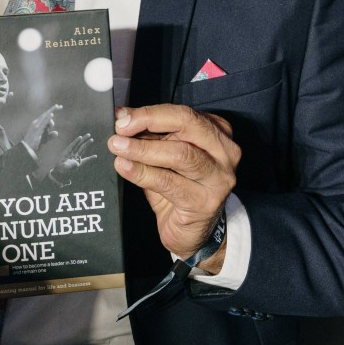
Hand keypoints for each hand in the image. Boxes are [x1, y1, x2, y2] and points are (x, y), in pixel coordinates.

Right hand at [22, 104, 62, 153]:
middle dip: (53, 109)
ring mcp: (36, 126)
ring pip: (45, 117)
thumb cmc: (34, 144)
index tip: (58, 107)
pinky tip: (51, 115)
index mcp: (36, 124)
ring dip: (51, 112)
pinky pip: (43, 123)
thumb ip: (50, 136)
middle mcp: (36, 123)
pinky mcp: (37, 130)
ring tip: (57, 107)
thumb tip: (57, 133)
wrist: (26, 149)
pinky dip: (47, 118)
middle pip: (45, 114)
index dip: (51, 111)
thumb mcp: (44, 139)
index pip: (45, 116)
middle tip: (60, 106)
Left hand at [51, 134, 96, 181]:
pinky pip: (86, 160)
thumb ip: (70, 165)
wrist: (61, 173)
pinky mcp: (79, 163)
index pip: (72, 145)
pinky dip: (91, 158)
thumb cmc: (60, 168)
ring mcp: (76, 158)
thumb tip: (77, 164)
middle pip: (79, 145)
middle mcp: (72, 154)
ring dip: (87, 144)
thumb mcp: (63, 166)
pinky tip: (95, 156)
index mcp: (67, 153)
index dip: (76, 141)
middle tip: (89, 134)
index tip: (80, 137)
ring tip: (91, 139)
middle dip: (84, 140)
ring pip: (82, 149)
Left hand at [108, 104, 240, 274]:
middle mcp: (225, 151)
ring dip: (143, 149)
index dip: (150, 112)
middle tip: (120, 128)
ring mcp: (219, 177)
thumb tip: (121, 118)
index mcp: (216, 132)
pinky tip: (125, 167)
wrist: (191, 232)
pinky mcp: (206, 201)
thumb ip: (150, 137)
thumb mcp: (165, 156)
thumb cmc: (179, 188)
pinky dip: (143, 173)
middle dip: (149, 122)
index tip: (122, 115)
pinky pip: (169, 182)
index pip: (183, 113)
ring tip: (118, 147)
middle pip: (187, 124)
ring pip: (180, 153)